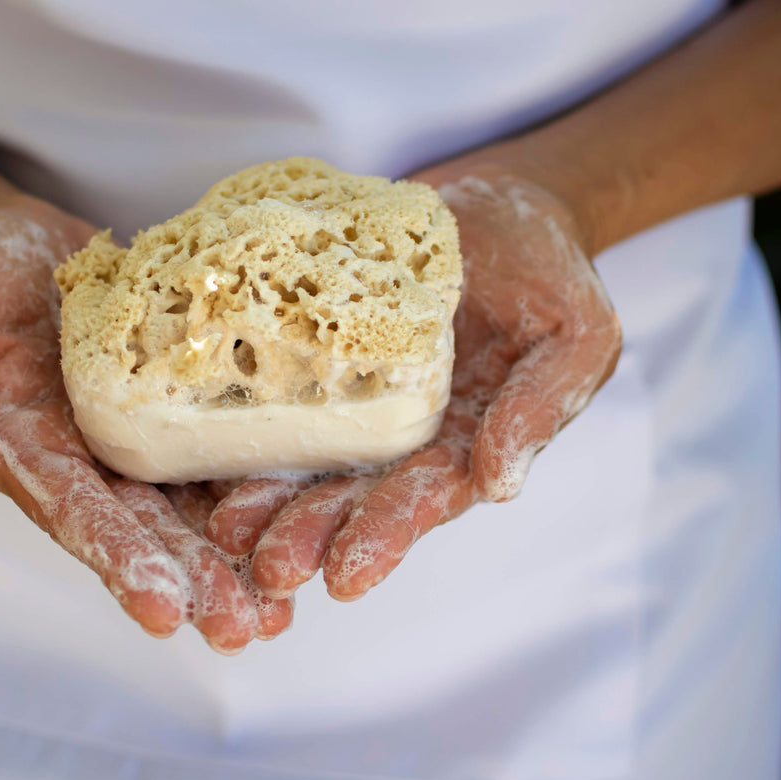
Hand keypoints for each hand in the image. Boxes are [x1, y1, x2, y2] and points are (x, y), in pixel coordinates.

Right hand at [0, 201, 290, 652]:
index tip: (162, 612)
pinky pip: (225, 441)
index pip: (76, 515)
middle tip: (243, 629)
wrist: (13, 238)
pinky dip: (263, 481)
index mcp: (30, 454)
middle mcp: (91, 460)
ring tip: (283, 606)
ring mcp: (139, 435)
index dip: (118, 561)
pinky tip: (311, 516)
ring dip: (237, 554)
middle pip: (147, 528)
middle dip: (194, 581)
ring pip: (194, 503)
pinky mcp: (179, 400)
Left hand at [204, 172, 621, 601]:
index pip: (422, 499)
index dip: (384, 537)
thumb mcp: (578, 334)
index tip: (344, 577)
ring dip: (266, 498)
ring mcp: (354, 396)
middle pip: (351, 495)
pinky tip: (203, 449)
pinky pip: (274, 389)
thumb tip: (500, 485)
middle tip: (266, 568)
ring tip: (225, 529)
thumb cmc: (552, 271)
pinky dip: (241, 422)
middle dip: (309, 533)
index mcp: (464, 443)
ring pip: (304, 457)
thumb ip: (542, 407)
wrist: (500, 201)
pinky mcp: (315, 351)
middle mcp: (400, 435)